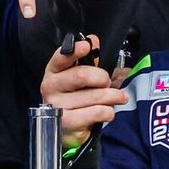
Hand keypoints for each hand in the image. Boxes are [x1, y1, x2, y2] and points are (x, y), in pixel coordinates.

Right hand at [42, 36, 128, 150]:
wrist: (69, 129)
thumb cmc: (75, 98)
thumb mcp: (81, 76)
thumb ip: (88, 59)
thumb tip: (93, 40)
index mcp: (53, 71)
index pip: (61, 57)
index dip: (74, 51)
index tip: (86, 47)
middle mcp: (50, 87)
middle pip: (81, 75)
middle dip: (102, 78)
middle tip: (108, 82)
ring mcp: (57, 106)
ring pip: (94, 96)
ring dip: (112, 96)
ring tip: (118, 97)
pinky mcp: (67, 123)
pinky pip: (96, 112)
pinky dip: (108, 111)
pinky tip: (108, 111)